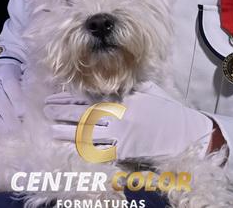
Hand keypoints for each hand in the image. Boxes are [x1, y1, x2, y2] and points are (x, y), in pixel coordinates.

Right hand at [0, 60, 24, 137]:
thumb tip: (32, 111)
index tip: (22, 113)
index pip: (10, 84)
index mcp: (5, 72)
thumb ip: (28, 92)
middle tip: (17, 128)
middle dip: (7, 115)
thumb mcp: (24, 81)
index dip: (16, 98)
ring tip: (7, 132)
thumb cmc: (17, 82)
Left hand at [44, 82, 212, 159]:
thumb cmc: (170, 112)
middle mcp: (120, 115)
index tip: (56, 96)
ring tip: (51, 129)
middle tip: (46, 109)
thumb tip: (121, 80)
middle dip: (63, 111)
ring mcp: (121, 134)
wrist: (186, 135)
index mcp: (125, 99)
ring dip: (67, 131)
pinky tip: (69, 149)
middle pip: (85, 113)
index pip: (93, 97)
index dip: (72, 98)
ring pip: (87, 132)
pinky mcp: (125, 151)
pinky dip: (83, 150)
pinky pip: (99, 151)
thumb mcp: (152, 92)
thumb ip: (134, 86)